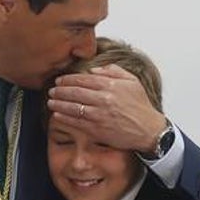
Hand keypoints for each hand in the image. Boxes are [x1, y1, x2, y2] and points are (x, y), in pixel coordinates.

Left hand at [47, 64, 166, 152]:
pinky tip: (57, 114)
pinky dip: (64, 118)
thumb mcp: (132, 81)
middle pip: (75, 92)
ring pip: (72, 107)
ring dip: (58, 103)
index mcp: (111, 85)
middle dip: (60, 90)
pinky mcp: (97, 129)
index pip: (83, 79)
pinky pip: (76, 122)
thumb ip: (113, 71)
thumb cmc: (141, 106)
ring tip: (50, 101)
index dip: (68, 79)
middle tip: (51, 90)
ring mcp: (99, 115)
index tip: (60, 80)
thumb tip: (93, 69)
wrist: (149, 130)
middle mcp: (104, 99)